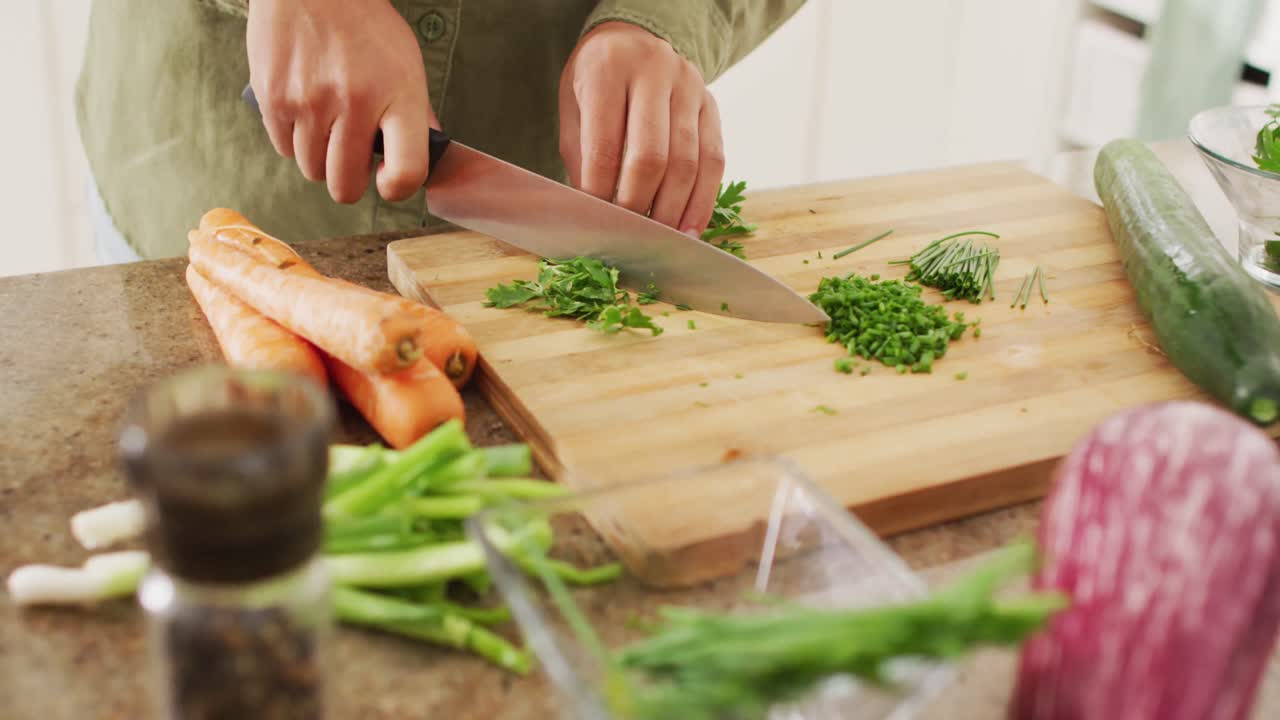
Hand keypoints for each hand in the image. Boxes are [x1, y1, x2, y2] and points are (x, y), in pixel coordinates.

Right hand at [247, 0, 435, 203]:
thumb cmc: (364, 26)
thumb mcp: (406, 64)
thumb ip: (415, 114)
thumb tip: (423, 161)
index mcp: (398, 96)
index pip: (406, 171)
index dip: (397, 188)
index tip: (386, 180)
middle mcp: (354, 102)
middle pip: (345, 186)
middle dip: (349, 180)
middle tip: (351, 157)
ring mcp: (310, 102)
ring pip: (312, 170)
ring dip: (320, 157)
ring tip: (327, 122)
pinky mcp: (273, 99)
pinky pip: (284, 149)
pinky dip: (294, 138)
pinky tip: (304, 110)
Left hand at [559, 22, 725, 236]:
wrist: (634, 38)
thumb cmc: (596, 79)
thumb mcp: (574, 107)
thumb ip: (582, 156)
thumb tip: (594, 214)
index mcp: (609, 68)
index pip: (606, 145)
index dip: (601, 191)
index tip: (596, 222)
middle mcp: (655, 72)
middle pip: (652, 156)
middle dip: (639, 204)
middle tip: (627, 236)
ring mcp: (691, 87)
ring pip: (688, 162)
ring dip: (673, 209)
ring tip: (658, 240)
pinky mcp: (713, 105)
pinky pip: (714, 160)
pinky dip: (702, 200)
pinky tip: (689, 228)